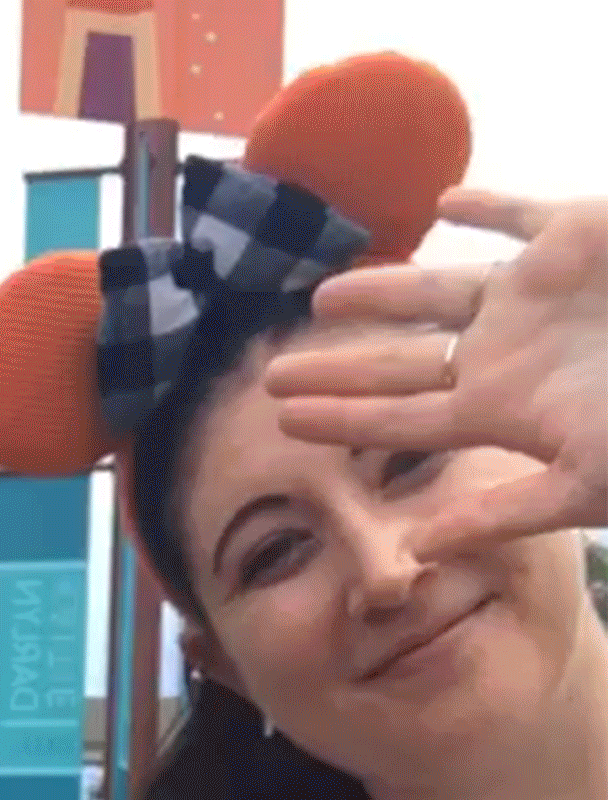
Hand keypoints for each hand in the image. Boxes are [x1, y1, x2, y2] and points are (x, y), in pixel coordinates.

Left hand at [265, 190, 607, 550]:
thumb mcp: (584, 485)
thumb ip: (502, 515)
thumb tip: (416, 548)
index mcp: (504, 410)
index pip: (402, 418)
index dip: (342, 417)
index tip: (282, 422)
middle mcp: (510, 354)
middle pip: (404, 361)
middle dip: (339, 366)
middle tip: (270, 375)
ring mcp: (540, 296)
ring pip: (440, 290)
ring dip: (382, 292)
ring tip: (323, 296)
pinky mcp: (579, 237)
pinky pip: (522, 215)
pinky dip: (486, 208)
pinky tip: (443, 205)